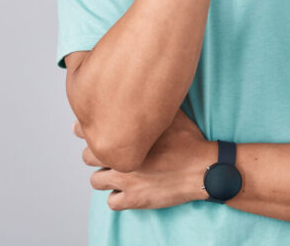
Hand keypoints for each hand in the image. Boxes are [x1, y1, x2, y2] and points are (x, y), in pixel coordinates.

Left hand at [73, 108, 215, 210]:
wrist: (204, 169)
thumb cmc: (190, 140)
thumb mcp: (172, 113)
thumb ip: (153, 103)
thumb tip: (146, 86)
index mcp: (126, 135)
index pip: (87, 131)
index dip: (86, 130)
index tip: (91, 129)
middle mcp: (121, 158)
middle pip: (87, 157)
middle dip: (95, 154)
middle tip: (106, 153)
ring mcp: (126, 181)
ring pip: (96, 181)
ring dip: (104, 176)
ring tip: (115, 172)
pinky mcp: (135, 200)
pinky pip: (111, 202)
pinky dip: (116, 197)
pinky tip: (126, 190)